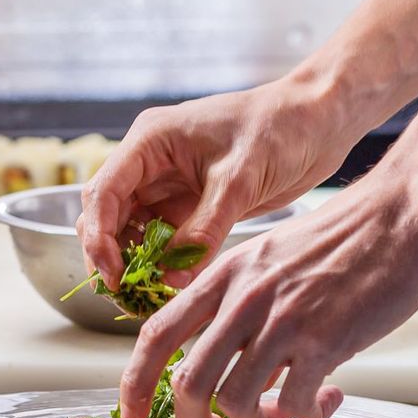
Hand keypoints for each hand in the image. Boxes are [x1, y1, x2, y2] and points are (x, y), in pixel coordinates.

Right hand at [77, 75, 360, 291]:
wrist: (319, 122)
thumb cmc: (280, 129)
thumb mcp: (239, 180)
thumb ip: (204, 229)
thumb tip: (173, 277)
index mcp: (151, 141)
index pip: (104, 191)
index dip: (99, 236)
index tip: (112, 275)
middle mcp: (151, 162)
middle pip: (108, 213)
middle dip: (110, 253)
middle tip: (125, 294)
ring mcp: (168, 184)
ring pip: (131, 230)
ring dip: (135, 261)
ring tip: (145, 295)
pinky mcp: (189, 205)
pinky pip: (162, 239)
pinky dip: (161, 263)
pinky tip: (170, 284)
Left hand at [121, 177, 417, 417]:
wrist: (400, 214)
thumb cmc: (342, 237)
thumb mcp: (270, 258)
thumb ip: (243, 303)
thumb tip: (232, 360)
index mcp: (223, 275)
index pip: (156, 332)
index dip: (134, 381)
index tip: (132, 415)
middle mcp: (243, 298)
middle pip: (188, 382)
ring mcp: (282, 320)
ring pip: (238, 401)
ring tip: (286, 412)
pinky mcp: (324, 340)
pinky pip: (297, 403)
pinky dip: (309, 415)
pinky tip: (329, 396)